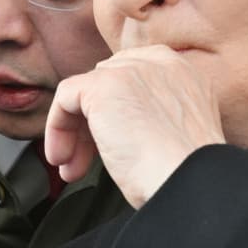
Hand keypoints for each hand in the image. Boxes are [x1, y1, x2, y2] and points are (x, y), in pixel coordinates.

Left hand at [41, 47, 225, 207]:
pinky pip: (65, 97)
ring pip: (84, 93)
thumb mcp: (174, 134)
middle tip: (84, 162)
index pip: (130, 80)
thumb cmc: (184, 173)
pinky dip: (57, 128)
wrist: (190, 184)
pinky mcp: (104, 86)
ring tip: (72, 167)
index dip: (111, 115)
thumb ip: (150, 117)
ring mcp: (131, 70)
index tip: (104, 148)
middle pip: (105, 85)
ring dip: (72, 133)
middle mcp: (158, 63)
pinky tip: (65, 159)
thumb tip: (118, 128)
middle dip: (89, 127)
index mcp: (180, 73)